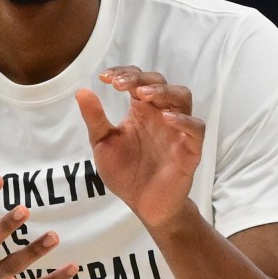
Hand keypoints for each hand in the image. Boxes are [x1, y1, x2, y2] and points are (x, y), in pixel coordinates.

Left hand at [75, 66, 204, 230]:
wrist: (143, 205)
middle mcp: (161, 114)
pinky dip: (184, 121)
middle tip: (120, 85)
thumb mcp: (103, 143)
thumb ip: (95, 119)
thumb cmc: (125, 172)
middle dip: (141, 79)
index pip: (138, 80)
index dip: (124, 73)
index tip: (105, 78)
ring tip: (143, 95)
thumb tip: (81, 90)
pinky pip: (196, 128)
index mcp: (141, 110)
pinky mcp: (190, 149)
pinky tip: (166, 119)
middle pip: (161, 82)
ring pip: (182, 97)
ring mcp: (177, 130)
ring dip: (164, 91)